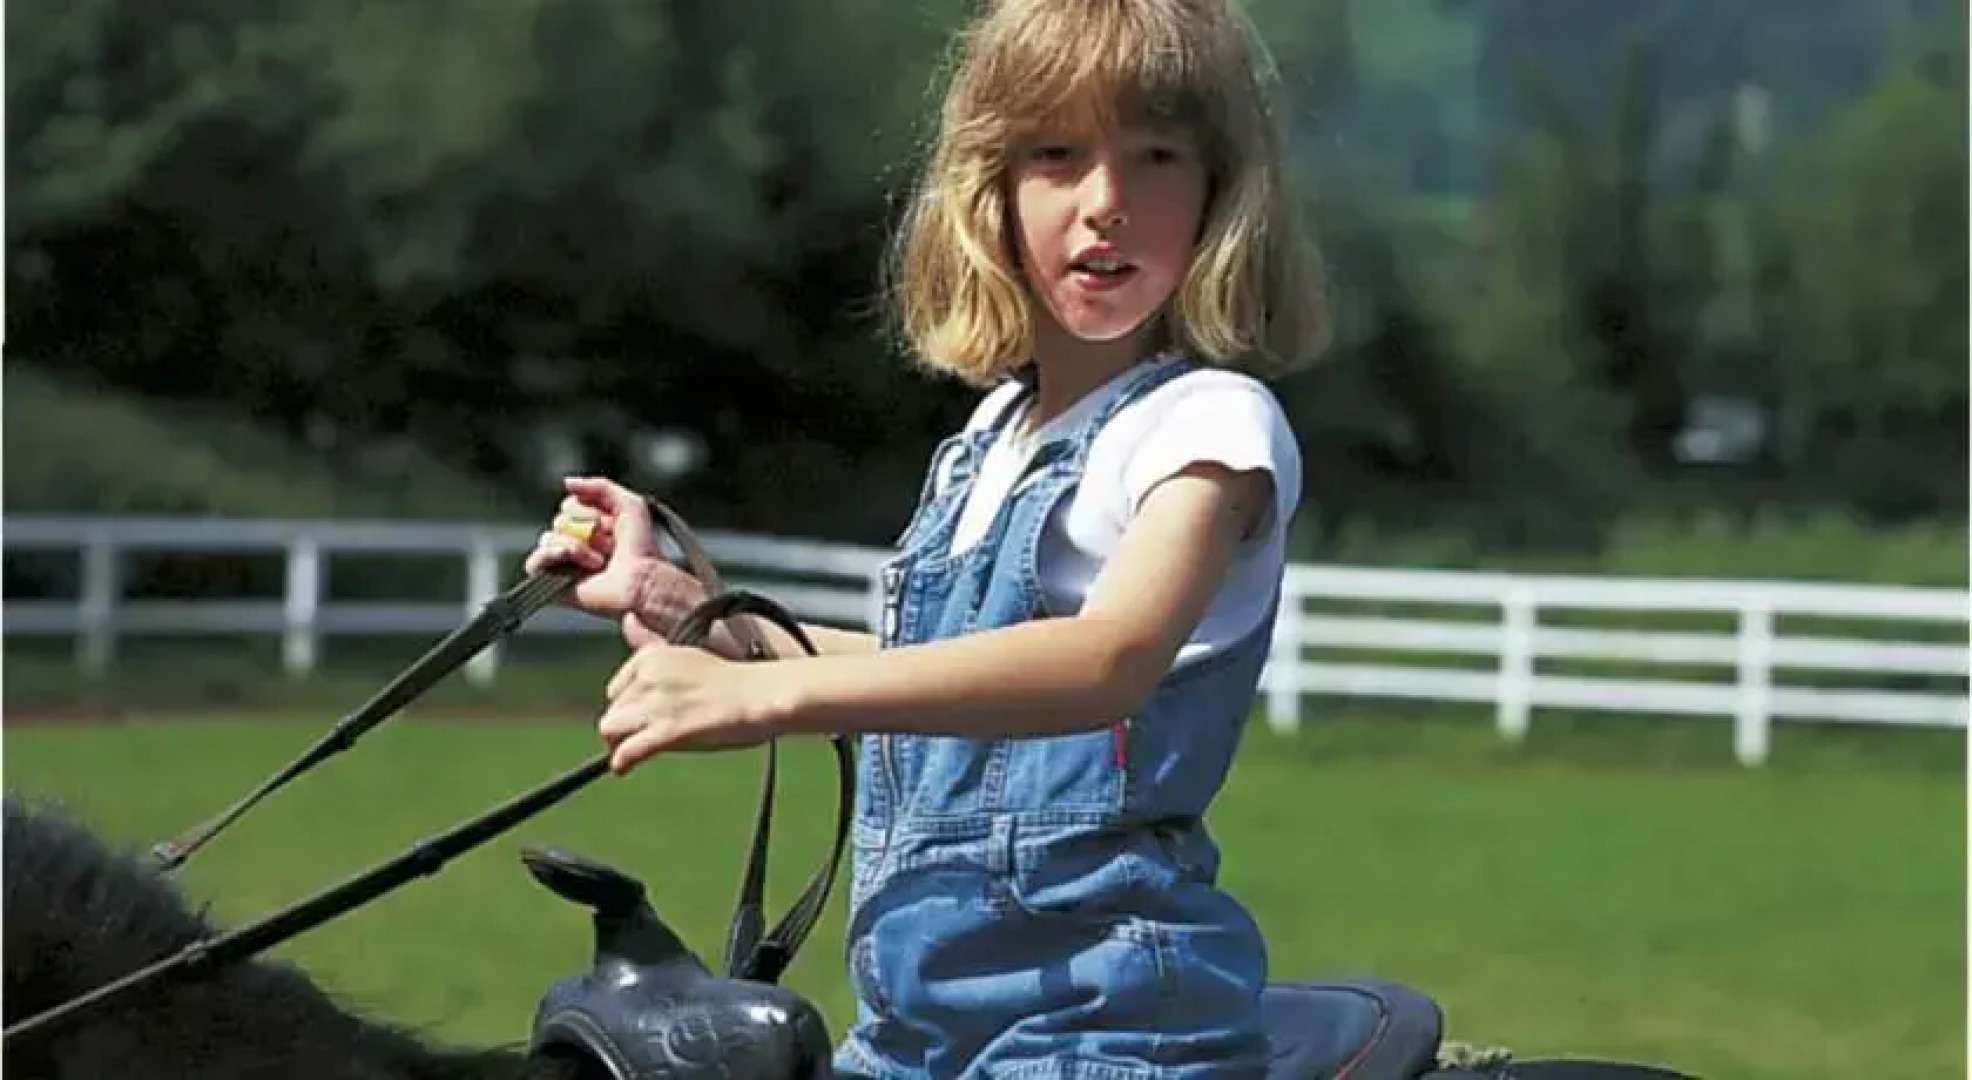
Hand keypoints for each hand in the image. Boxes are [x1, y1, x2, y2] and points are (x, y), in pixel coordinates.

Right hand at [522, 476, 708, 648]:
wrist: (641, 580)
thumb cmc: (640, 547)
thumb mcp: (629, 503)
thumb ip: (600, 486)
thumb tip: (566, 483)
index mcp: (591, 525)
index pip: (570, 504)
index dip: (591, 511)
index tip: (612, 525)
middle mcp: (576, 542)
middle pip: (559, 520)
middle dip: (585, 529)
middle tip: (608, 545)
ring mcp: (564, 563)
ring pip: (548, 538)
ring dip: (577, 546)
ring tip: (598, 561)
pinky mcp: (554, 582)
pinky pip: (534, 562)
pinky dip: (552, 556)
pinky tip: (572, 558)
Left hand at [597, 643, 782, 772]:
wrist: (763, 693)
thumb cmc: (738, 683)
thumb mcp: (691, 663)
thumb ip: (662, 672)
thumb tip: (644, 689)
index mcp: (653, 656)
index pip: (617, 688)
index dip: (627, 708)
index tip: (638, 720)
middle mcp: (648, 675)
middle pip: (613, 709)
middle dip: (623, 727)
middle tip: (637, 741)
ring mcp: (656, 703)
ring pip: (610, 728)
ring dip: (618, 744)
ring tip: (626, 756)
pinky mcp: (668, 730)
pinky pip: (628, 750)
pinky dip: (622, 762)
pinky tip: (625, 769)